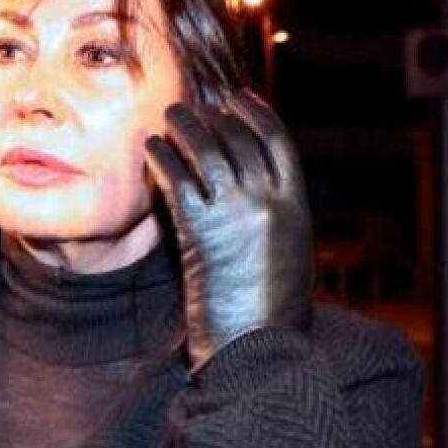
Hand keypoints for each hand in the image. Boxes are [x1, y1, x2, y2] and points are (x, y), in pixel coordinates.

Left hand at [144, 90, 312, 370]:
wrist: (257, 348)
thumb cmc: (267, 310)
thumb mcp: (284, 252)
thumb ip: (272, 215)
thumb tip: (247, 184)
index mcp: (297, 205)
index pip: (278, 140)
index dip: (254, 114)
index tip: (236, 98)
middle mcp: (271, 201)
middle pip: (238, 138)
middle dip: (211, 114)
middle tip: (188, 105)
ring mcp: (236, 213)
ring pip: (207, 150)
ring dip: (184, 127)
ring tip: (166, 117)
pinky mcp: (201, 230)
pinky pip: (177, 180)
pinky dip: (162, 158)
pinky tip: (150, 150)